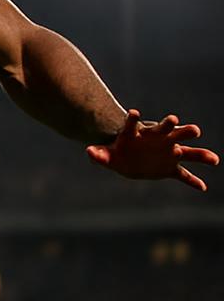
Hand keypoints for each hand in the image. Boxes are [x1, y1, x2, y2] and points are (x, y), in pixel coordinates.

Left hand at [87, 109, 219, 190]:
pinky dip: (192, 181)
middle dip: (176, 127)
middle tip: (186, 125)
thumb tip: (88, 151)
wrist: (129, 159)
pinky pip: (184, 175)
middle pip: (169, 130)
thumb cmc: (118, 151)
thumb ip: (99, 153)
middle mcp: (157, 139)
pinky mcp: (171, 168)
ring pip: (187, 151)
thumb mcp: (106, 154)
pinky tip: (201, 187)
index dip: (133, 119)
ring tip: (213, 160)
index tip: (133, 113)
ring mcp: (168, 153)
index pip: (135, 123)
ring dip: (199, 154)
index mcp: (138, 134)